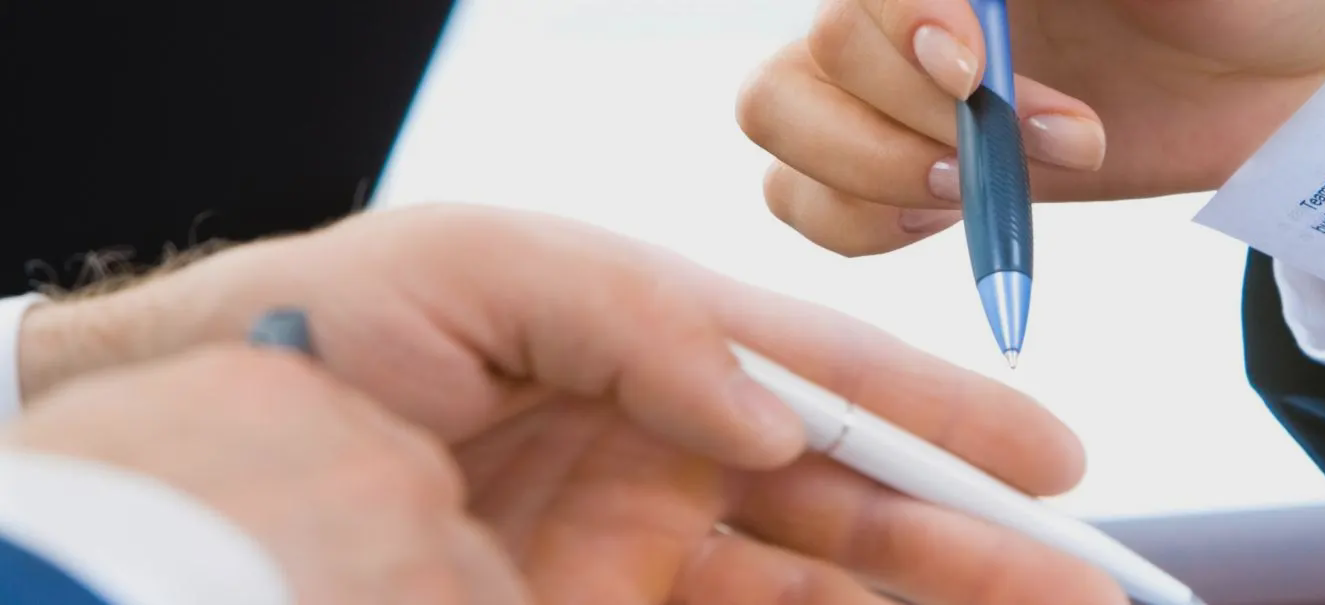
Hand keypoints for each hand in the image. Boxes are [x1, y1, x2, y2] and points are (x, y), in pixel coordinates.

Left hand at [17, 204, 1123, 604]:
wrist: (190, 457)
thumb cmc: (327, 322)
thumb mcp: (486, 269)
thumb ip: (645, 321)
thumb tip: (773, 417)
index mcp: (659, 355)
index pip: (833, 386)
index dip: (947, 425)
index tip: (1052, 466)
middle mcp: (666, 461)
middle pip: (852, 507)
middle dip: (971, 542)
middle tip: (1083, 581)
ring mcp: (632, 561)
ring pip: (815, 592)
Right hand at [737, 0, 1324, 254]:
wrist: (1291, 70)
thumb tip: (967, 10)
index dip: (898, 27)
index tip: (972, 71)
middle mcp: (909, 8)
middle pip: (811, 57)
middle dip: (917, 119)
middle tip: (1050, 142)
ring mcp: (898, 82)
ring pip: (780, 121)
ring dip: (873, 174)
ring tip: (980, 190)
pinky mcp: (913, 161)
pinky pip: (808, 199)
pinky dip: (861, 223)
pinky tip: (953, 217)